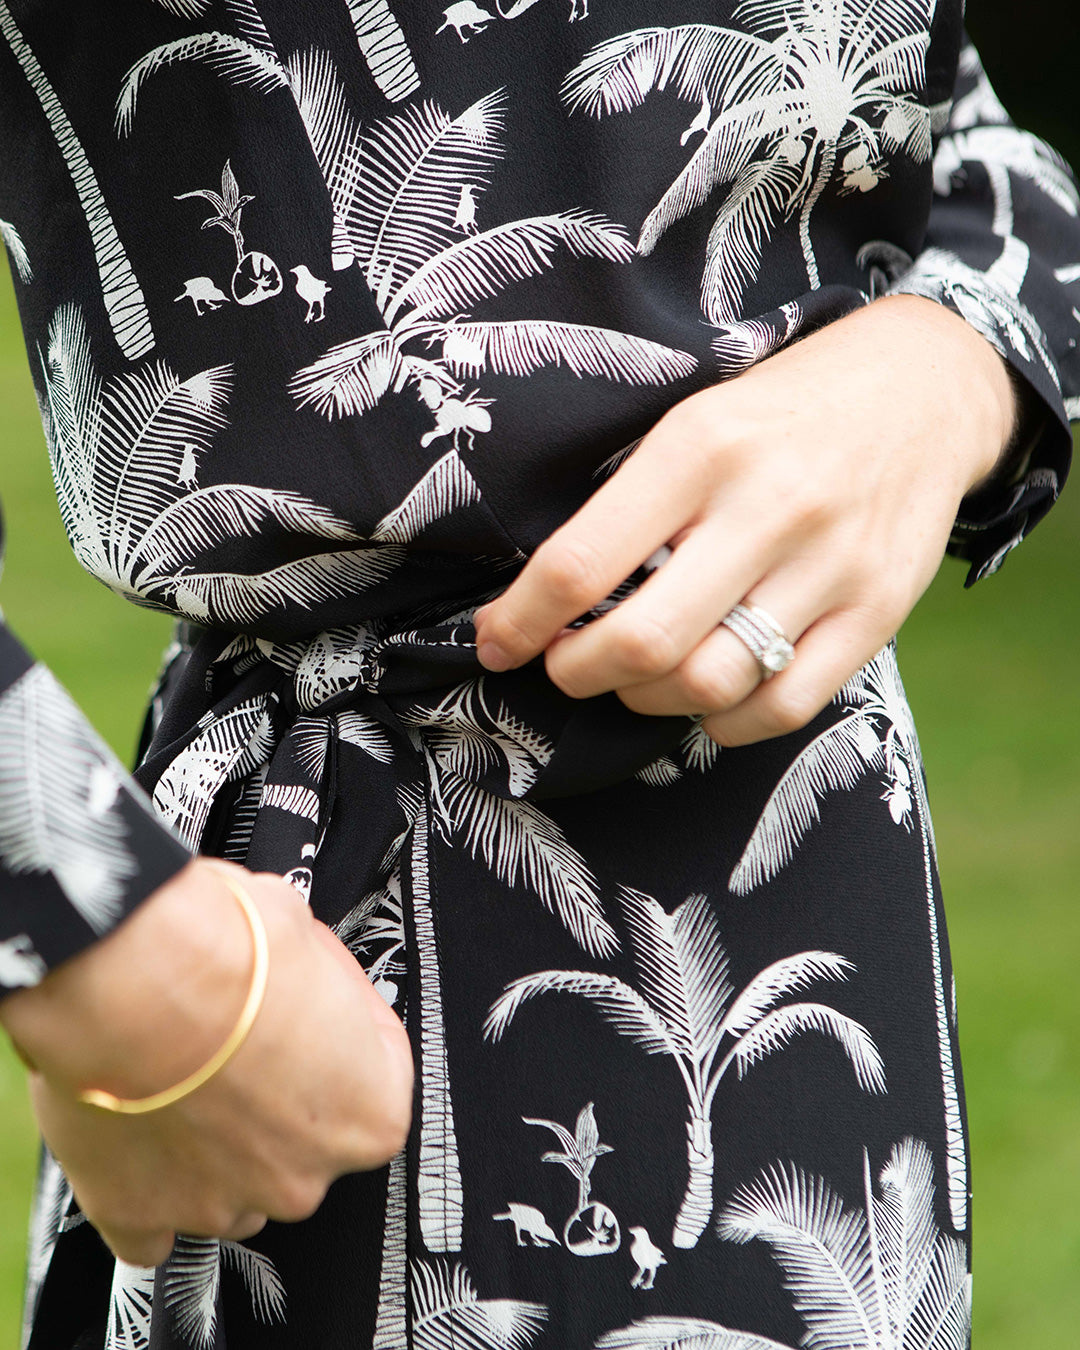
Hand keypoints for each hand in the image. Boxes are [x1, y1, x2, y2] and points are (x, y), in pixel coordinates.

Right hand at [0, 859, 412, 1265]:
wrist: (129, 973)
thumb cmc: (227, 947)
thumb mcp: (301, 929)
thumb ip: (311, 978)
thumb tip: (294, 967)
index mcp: (368, 1111)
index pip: (376, 1079)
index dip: (341, 1030)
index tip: (310, 1004)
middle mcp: (304, 1175)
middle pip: (302, 1144)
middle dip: (273, 1096)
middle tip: (234, 1035)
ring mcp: (221, 1202)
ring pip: (231, 1187)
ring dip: (212, 1144)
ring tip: (175, 1074)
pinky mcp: (138, 1213)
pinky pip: (149, 1226)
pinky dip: (143, 1190)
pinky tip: (135, 1138)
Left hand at [474, 295, 1019, 745]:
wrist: (927, 388)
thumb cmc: (783, 409)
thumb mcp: (696, 418)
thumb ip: (633, 501)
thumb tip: (550, 597)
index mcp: (702, 447)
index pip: (582, 562)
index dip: (520, 620)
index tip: (497, 641)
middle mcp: (768, 508)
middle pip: (643, 641)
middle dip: (577, 671)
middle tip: (566, 664)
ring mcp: (830, 566)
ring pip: (710, 684)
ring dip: (647, 699)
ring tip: (637, 675)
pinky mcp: (877, 612)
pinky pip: (783, 707)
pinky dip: (725, 721)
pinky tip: (709, 693)